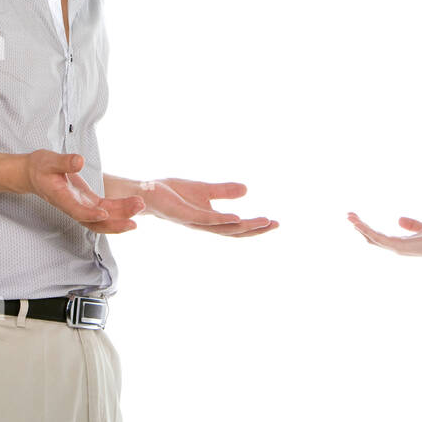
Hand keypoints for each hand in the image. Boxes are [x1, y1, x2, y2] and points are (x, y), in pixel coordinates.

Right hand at [23, 150, 143, 232]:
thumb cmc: (40, 167)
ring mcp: (82, 206)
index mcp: (61, 199)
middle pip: (95, 221)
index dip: (90, 215)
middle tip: (136, 213)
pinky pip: (106, 210)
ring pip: (103, 218)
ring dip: (122, 215)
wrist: (34, 175)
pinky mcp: (88, 202)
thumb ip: (64, 162)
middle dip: (116, 220)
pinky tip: (135, 205)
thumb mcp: (49, 160)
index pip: (77, 211)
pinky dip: (120, 209)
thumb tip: (80, 161)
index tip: (104, 214)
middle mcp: (73, 207)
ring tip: (140, 205)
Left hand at [139, 178, 277, 236]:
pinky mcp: (182, 213)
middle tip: (274, 224)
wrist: (146, 191)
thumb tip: (247, 190)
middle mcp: (204, 224)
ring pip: (223, 228)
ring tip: (263, 221)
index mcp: (210, 221)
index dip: (255, 228)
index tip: (274, 223)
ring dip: (244, 226)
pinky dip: (221, 220)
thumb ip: (224, 192)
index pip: (237, 228)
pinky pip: (205, 219)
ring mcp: (193, 220)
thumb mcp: (204, 190)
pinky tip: (236, 218)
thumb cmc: (173, 194)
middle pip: (234, 232)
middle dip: (255, 229)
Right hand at [347, 212, 421, 259]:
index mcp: (400, 243)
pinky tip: (360, 224)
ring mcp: (396, 248)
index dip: (368, 228)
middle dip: (360, 227)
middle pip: (372, 238)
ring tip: (350, 217)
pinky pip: (379, 238)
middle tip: (349, 216)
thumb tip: (399, 219)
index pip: (379, 236)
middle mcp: (396, 247)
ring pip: (373, 238)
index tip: (358, 218)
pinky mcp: (398, 247)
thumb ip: (412, 224)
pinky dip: (368, 231)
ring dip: (360, 227)